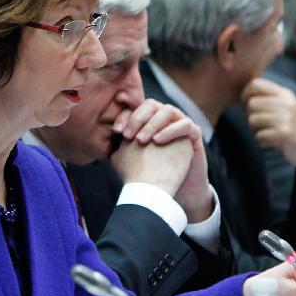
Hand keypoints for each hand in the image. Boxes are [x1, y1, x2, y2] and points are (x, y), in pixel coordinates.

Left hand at [112, 100, 212, 222]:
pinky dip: (171, 130)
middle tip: (128, 135)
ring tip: (142, 140)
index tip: (116, 131)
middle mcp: (165, 119)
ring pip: (168, 110)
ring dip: (153, 123)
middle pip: (151, 105)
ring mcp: (181, 123)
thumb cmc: (153, 176)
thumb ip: (120, 149)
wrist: (178, 191)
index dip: (125, 116)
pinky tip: (158, 142)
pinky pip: (185, 123)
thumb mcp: (133, 161)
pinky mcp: (194, 134)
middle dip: (138, 118)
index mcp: (150, 121)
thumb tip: (101, 142)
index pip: (136, 109)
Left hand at [241, 78, 295, 179]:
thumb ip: (268, 98)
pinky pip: (259, 136)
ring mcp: (287, 117)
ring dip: (255, 130)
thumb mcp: (286, 106)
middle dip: (249, 116)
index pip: (255, 83)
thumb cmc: (294, 126)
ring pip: (252, 120)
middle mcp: (286, 103)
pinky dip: (262, 142)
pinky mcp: (286, 133)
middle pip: (251, 103)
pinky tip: (272, 142)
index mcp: (284, 93)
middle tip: (259, 124)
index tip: (248, 106)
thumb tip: (241, 93)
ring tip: (267, 133)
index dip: (245, 95)